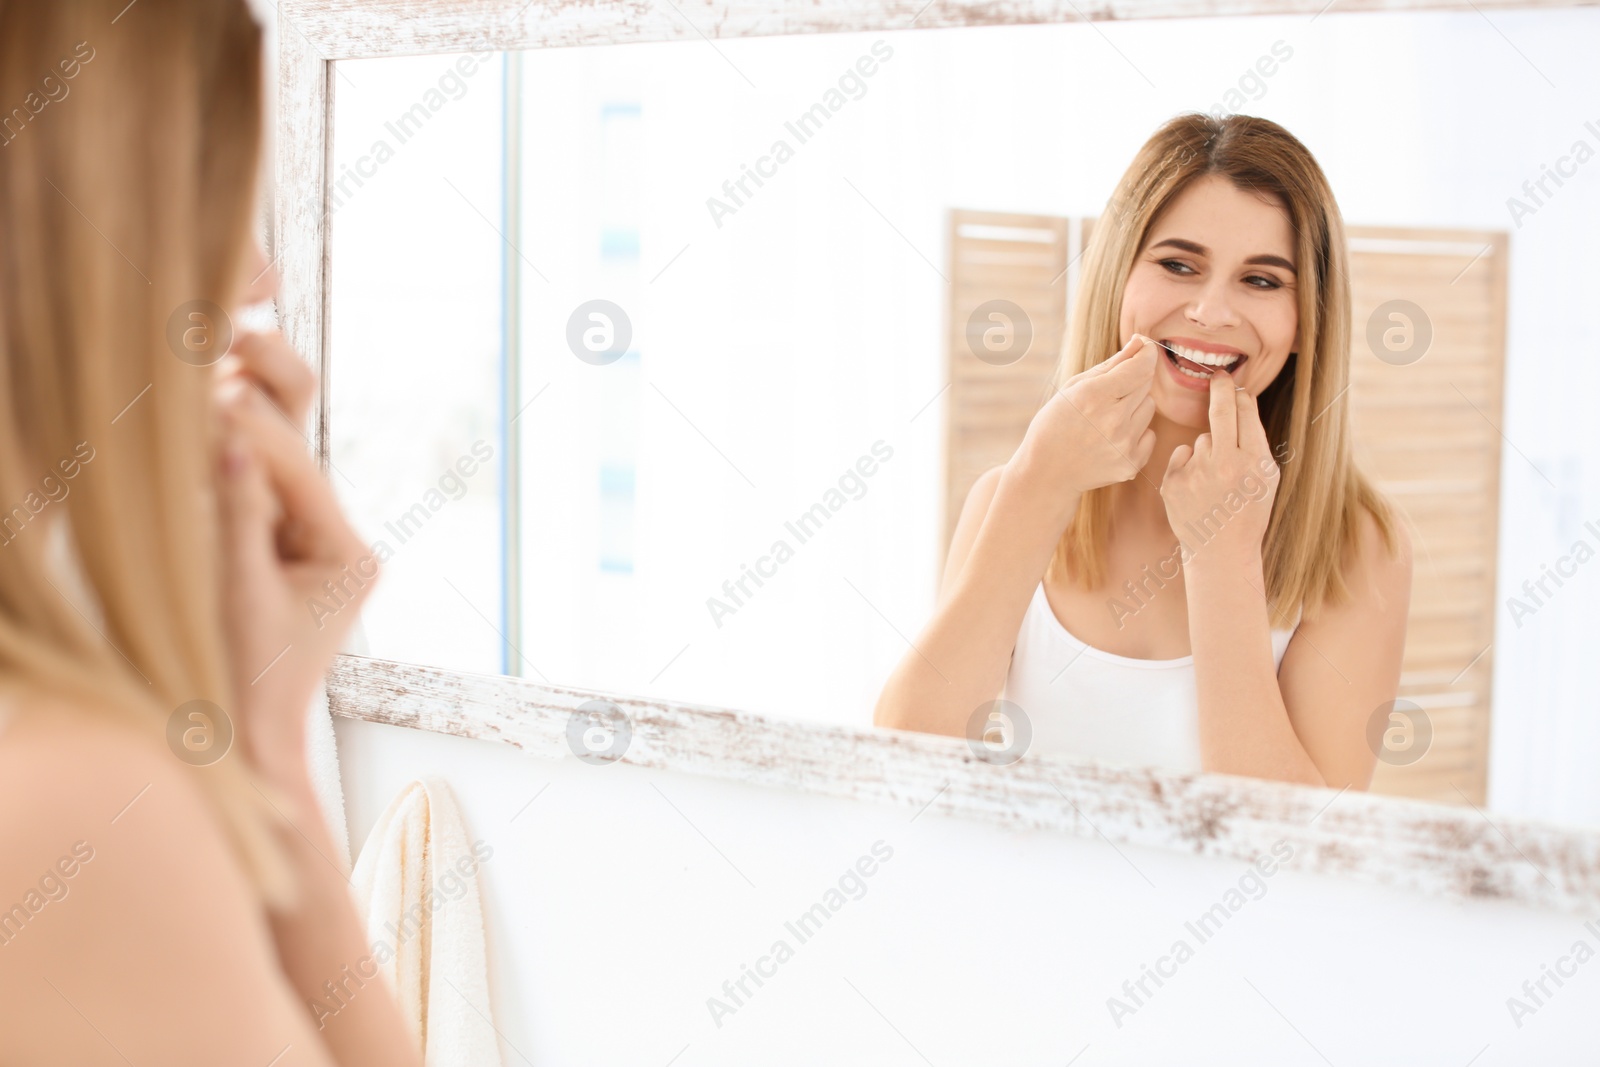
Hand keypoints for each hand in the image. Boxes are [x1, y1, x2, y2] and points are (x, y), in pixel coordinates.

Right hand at [212, 332, 377, 789]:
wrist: (238, 743)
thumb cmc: (241, 681)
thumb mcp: (238, 596)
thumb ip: (235, 515)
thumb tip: (230, 436)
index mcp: (347, 552)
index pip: (295, 469)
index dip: (248, 426)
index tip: (202, 385)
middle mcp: (336, 540)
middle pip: (294, 453)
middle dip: (255, 405)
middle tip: (217, 347)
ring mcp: (303, 543)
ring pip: (268, 463)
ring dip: (234, 423)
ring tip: (197, 373)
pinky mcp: (269, 549)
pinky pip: (244, 490)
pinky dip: (216, 460)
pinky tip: (185, 424)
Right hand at [1009, 334, 1159, 510]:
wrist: (1047, 473)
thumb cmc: (1056, 424)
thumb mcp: (1073, 388)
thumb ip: (1111, 365)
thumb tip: (1141, 343)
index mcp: (1094, 396)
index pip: (1140, 367)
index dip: (1147, 353)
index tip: (1145, 349)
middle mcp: (1113, 420)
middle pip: (1146, 384)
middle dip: (1133, 381)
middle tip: (1108, 394)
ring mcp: (1124, 444)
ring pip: (1149, 407)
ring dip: (1134, 408)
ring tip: (1106, 420)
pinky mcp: (1132, 463)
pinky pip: (1150, 434)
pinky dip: (1136, 433)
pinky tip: (1111, 439)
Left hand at [1159, 367, 1279, 564]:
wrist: (1220, 550)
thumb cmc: (1247, 511)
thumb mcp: (1266, 478)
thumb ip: (1255, 442)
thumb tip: (1241, 401)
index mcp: (1254, 462)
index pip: (1246, 413)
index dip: (1239, 394)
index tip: (1232, 382)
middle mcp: (1226, 464)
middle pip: (1220, 411)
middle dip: (1220, 389)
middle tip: (1218, 376)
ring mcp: (1196, 472)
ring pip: (1202, 440)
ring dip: (1208, 451)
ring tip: (1216, 483)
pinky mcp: (1173, 482)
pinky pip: (1182, 454)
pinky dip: (1189, 464)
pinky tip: (1197, 488)